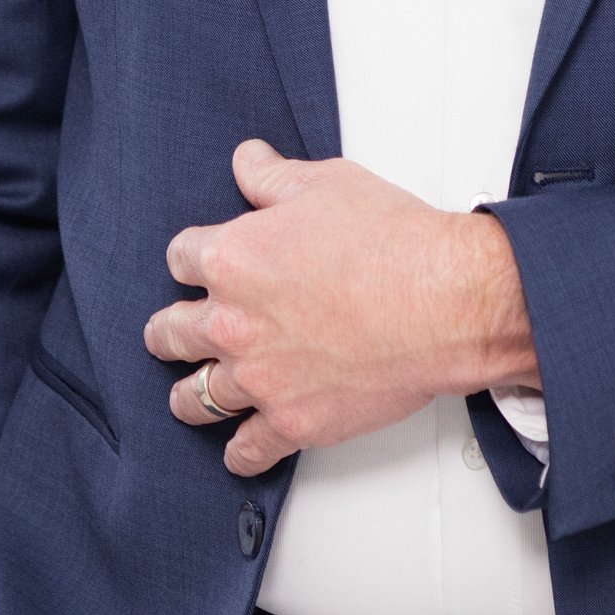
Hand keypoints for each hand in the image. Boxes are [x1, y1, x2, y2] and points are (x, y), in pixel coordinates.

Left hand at [142, 139, 535, 476]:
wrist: (444, 302)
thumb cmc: (393, 244)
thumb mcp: (325, 184)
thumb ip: (273, 177)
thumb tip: (247, 162)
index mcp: (232, 260)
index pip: (180, 259)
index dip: (191, 260)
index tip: (196, 267)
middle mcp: (233, 323)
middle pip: (172, 332)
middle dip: (171, 330)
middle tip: (171, 334)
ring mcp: (260, 378)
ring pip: (196, 397)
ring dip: (189, 395)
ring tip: (187, 396)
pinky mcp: (293, 421)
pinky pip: (248, 449)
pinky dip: (240, 452)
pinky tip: (237, 449)